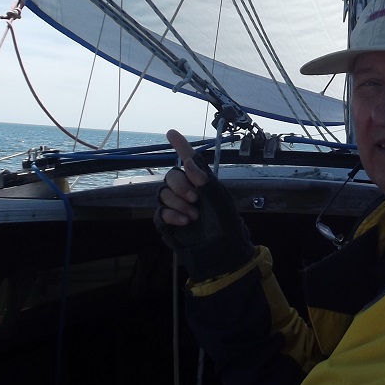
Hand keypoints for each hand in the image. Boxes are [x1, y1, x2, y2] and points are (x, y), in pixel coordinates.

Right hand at [154, 129, 254, 280]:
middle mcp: (186, 190)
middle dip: (181, 185)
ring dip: (178, 203)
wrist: (220, 251)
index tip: (171, 132)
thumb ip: (204, 180)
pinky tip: (184, 222)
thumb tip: (187, 161)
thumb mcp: (219, 199)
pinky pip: (159, 212)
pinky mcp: (166, 222)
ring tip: (194, 216)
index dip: (180, 146)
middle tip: (196, 199)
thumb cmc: (225, 223)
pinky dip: (171, 215)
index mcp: (201, 182)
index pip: (189, 160)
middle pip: (171, 176)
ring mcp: (175, 206)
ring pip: (163, 194)